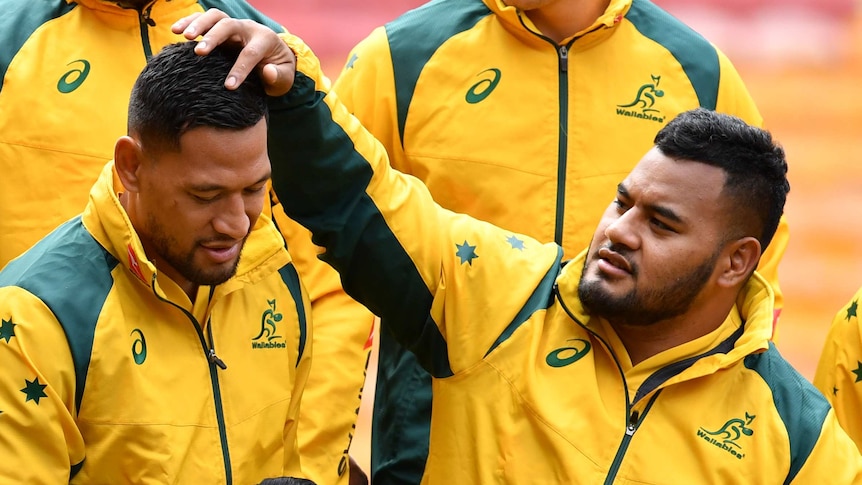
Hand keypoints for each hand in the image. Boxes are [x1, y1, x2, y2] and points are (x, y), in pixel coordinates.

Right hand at [171, 9, 295, 95]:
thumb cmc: (278, 70)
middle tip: (199, 53)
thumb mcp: (284, 78)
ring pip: (215, 16)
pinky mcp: (221, 27)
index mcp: (266, 40)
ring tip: (184, 36)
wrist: (275, 57)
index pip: (251, 52)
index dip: (240, 69)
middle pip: (229, 26)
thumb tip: (268, 71)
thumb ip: (278, 76)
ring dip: (198, 24)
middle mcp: (248, 28)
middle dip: (214, 38)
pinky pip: (205, 18)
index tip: (229, 86)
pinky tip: (175, 30)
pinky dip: (190, 21)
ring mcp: (234, 26)